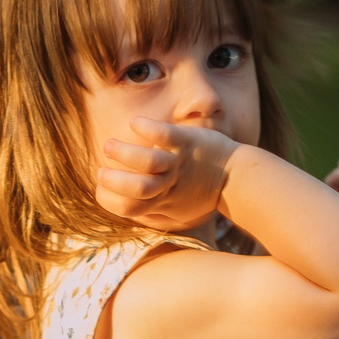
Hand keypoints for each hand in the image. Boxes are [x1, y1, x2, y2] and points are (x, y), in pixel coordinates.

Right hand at [96, 118, 239, 232]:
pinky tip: (134, 123)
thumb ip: (156, 216)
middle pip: (137, 188)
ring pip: (148, 161)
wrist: (238, 177)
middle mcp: (170, 185)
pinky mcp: (188, 141)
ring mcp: (179, 162)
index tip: (101, 189)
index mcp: (164, 203)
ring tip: (108, 146)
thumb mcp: (181, 215)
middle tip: (101, 172)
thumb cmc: (204, 196)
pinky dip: (147, 128)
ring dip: (124, 154)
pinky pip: (165, 134)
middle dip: (113, 181)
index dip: (109, 200)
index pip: (129, 208)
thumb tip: (130, 215)